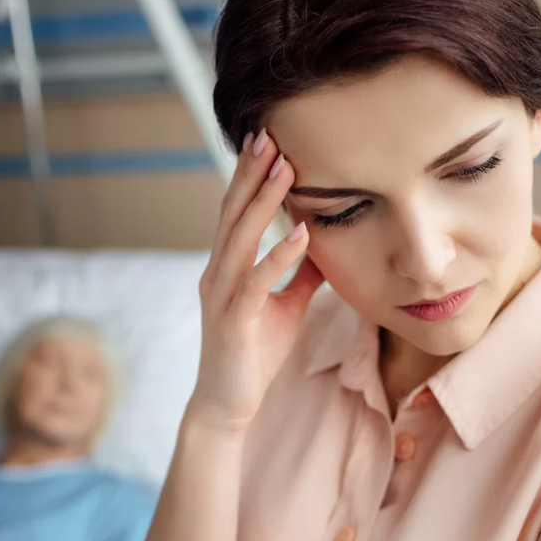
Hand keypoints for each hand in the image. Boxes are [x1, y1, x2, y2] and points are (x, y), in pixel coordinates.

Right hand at [190, 130, 325, 434]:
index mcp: (226, 268)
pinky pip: (257, 283)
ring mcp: (222, 297)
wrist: (226, 405)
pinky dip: (279, 257)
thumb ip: (298, 275)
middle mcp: (217, 275)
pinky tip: (301, 235)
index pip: (236, 213)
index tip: (268, 142)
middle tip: (269, 135)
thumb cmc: (253, 356)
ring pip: (241, 239)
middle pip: (233, 214)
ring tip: (285, 170)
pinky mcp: (234, 323)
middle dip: (251, 174)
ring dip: (264, 203)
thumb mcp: (284, 307)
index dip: (250, 177)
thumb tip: (323, 246)